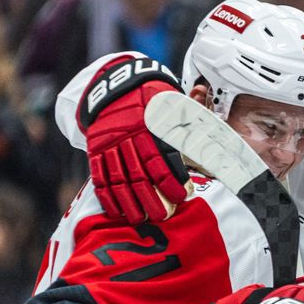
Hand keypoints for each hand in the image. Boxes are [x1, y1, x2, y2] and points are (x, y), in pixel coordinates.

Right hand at [78, 56, 189, 223]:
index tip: (181, 196)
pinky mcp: (96, 151)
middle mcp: (126, 137)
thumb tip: (207, 141)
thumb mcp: (170, 102)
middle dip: (151, 198)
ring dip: (129, 202)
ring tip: (140, 219)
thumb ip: (185, 123)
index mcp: (147, 126)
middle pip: (138, 174)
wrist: (115, 84)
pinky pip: (99, 176)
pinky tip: (117, 211)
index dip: (170, 180)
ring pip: (118, 179)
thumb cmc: (151, 96)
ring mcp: (108, 145)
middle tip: (163, 216)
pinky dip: (107, 196)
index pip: (158, 159)